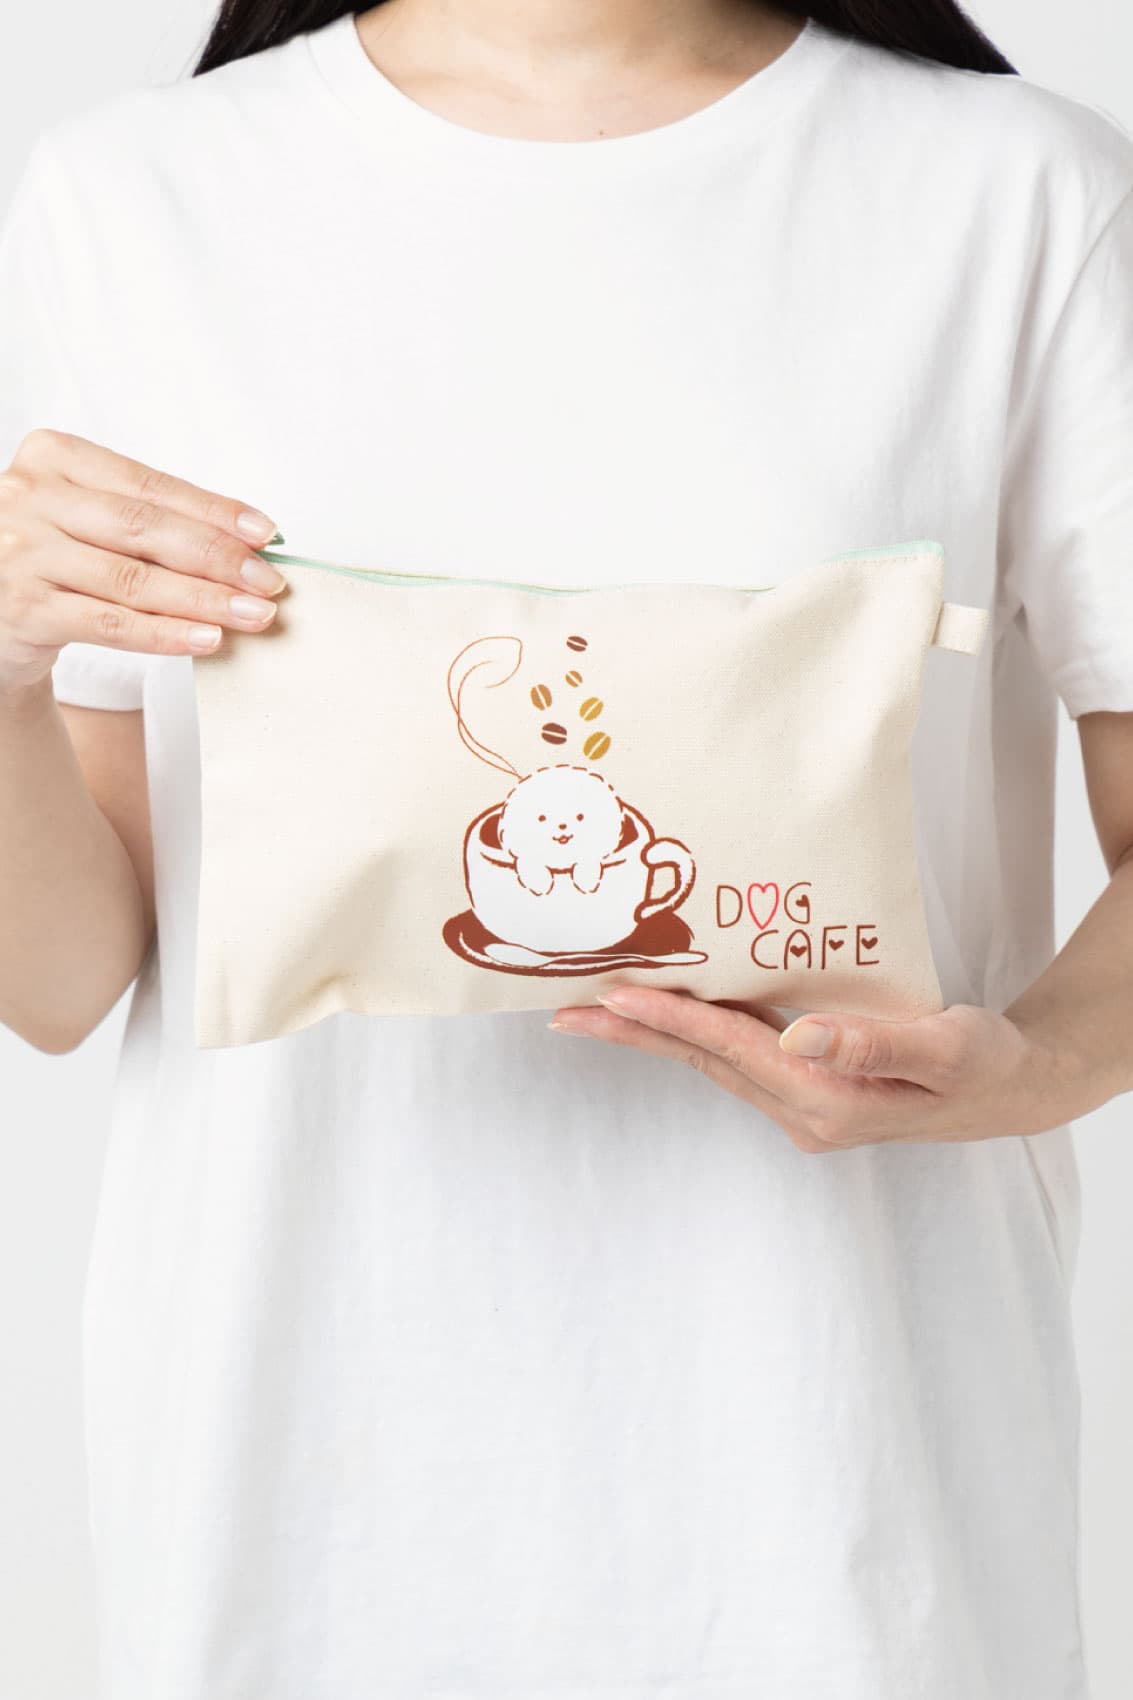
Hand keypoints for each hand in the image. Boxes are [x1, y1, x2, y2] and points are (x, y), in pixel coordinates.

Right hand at [0, 427, 287, 697]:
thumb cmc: (48, 557)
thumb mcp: (83, 517)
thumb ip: (146, 519)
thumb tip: (244, 542)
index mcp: (52, 458)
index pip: (149, 486)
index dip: (213, 510)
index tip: (264, 533)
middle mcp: (31, 498)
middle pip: (145, 528)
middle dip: (217, 556)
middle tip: (268, 581)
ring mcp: (22, 554)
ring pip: (132, 579)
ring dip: (203, 599)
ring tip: (252, 615)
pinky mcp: (24, 609)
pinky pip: (110, 624)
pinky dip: (165, 634)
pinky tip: (207, 638)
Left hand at [549, 988, 1085, 1151]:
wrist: (1014, 1091)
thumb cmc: (986, 1064)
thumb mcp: (945, 1048)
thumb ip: (873, 1042)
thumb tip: (799, 1037)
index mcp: (829, 1103)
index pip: (732, 1052)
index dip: (672, 1020)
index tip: (616, 996)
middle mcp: (805, 1114)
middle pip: (704, 1063)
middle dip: (637, 1034)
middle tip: (567, 1011)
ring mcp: (804, 1109)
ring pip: (715, 1064)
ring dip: (657, 1036)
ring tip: (600, 1009)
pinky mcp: (809, 1094)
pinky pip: (738, 1059)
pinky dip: (698, 1035)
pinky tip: (676, 1013)